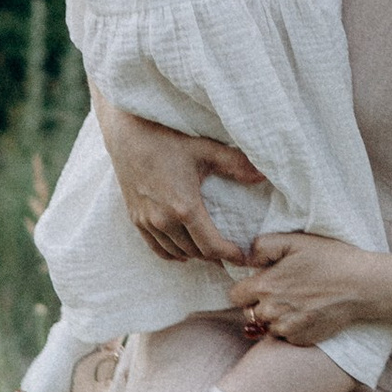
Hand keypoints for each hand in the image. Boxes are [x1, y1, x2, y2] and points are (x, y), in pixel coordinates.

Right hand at [99, 106, 263, 264]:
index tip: (243, 257)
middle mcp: (164, 220)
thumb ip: (236, 165)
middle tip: (232, 252)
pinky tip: (184, 251)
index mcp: (185, 207)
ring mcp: (148, 222)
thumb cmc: (168, 138)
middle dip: (216, 255)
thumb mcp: (205, 149)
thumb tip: (263, 176)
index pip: (212, 246)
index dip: (230, 255)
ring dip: (196, 254)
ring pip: (177, 253)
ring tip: (211, 250)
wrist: (128, 134)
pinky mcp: (136, 219)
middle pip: (196, 252)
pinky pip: (157, 248)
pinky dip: (173, 253)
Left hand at [235, 227, 383, 347]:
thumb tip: (247, 259)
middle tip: (284, 290)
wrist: (362, 286)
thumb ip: (263, 246)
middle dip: (261, 302)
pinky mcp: (301, 340)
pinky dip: (291, 327)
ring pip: (267, 326)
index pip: (235, 295)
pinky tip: (307, 313)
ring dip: (275, 317)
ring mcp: (286, 328)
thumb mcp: (296, 241)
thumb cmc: (330, 259)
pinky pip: (285, 336)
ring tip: (297, 301)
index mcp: (266, 286)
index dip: (246, 288)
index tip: (261, 282)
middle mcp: (272, 311)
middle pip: (250, 312)